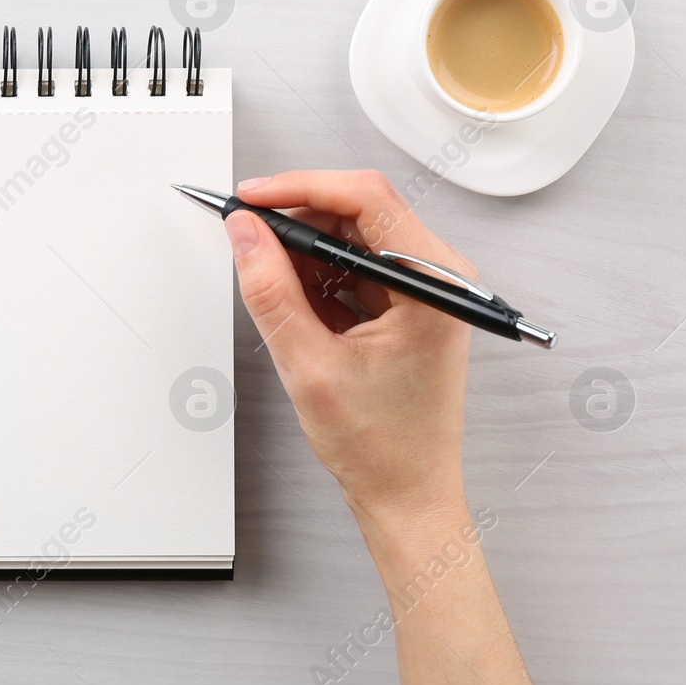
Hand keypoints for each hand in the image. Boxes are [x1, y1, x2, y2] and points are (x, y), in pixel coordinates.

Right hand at [232, 173, 550, 684]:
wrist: (408, 496)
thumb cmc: (383, 447)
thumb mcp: (309, 365)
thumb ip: (271, 292)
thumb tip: (246, 234)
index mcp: (434, 284)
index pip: (366, 198)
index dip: (301, 187)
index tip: (252, 199)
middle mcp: (440, 276)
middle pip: (359, 209)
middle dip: (297, 218)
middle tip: (246, 236)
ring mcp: (425, 288)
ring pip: (352, 236)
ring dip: (305, 251)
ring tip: (273, 288)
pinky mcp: (407, 303)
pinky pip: (355, 265)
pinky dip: (318, 275)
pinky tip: (296, 306)